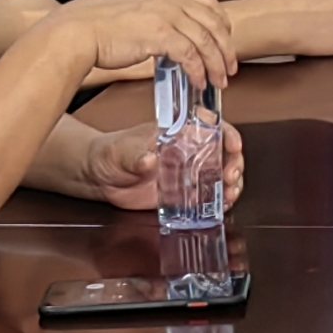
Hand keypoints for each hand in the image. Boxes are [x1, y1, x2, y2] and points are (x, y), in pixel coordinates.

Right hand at [49, 0, 235, 89]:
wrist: (74, 32)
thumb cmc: (94, 25)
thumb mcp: (131, 8)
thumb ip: (153, 14)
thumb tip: (166, 32)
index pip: (207, 2)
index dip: (221, 23)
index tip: (224, 41)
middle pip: (213, 22)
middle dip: (225, 47)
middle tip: (229, 67)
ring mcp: (165, 15)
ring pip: (206, 41)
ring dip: (216, 64)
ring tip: (218, 81)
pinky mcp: (159, 35)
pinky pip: (190, 55)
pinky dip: (199, 71)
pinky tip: (199, 83)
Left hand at [80, 113, 242, 213]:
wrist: (98, 177)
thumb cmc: (110, 154)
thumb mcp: (120, 151)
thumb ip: (135, 155)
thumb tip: (148, 160)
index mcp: (177, 133)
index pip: (211, 126)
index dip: (227, 134)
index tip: (233, 146)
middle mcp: (188, 151)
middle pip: (223, 152)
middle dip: (234, 164)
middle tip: (230, 177)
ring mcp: (187, 173)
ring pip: (220, 175)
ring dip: (231, 184)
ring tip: (229, 194)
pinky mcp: (183, 193)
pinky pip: (207, 196)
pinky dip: (219, 201)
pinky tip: (222, 205)